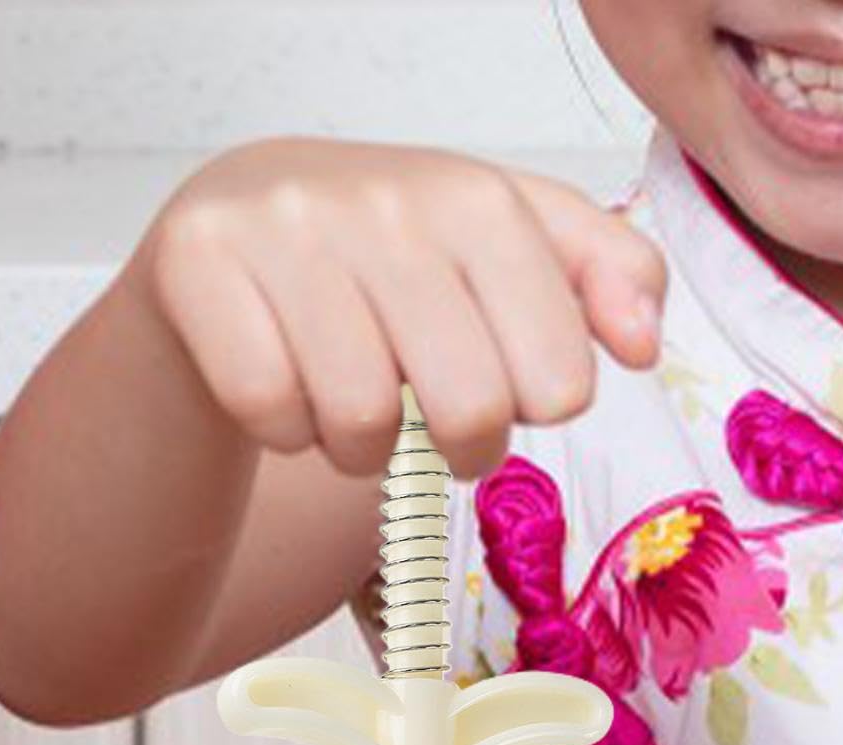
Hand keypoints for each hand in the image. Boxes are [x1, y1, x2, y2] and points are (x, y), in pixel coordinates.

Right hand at [142, 138, 667, 479]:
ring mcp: (285, 229)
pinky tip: (289, 392)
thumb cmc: (386, 259)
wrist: (238, 227)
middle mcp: (382, 200)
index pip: (558, 378)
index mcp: (477, 198)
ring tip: (354, 407)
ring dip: (362, 448)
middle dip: (461, 447)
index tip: (514, 394)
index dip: (536, 414)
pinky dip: (284, 432)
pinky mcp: (199, 263)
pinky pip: (270, 412)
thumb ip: (602, 276)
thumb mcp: (507, 250)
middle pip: (469, 408)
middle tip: (438, 428)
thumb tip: (643, 343)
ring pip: (360, 420)